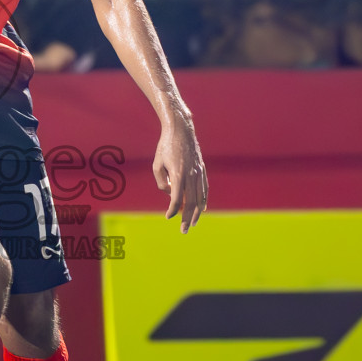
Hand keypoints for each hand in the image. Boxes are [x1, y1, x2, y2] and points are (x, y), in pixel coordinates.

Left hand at [154, 112, 207, 232]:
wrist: (181, 130)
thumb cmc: (165, 147)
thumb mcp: (157, 164)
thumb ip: (161, 182)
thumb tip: (170, 194)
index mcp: (178, 174)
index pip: (176, 199)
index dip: (172, 210)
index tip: (168, 217)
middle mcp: (191, 175)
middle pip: (191, 202)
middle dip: (187, 218)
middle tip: (184, 231)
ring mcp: (199, 172)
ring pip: (200, 197)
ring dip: (197, 213)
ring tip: (193, 223)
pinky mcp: (202, 169)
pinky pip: (204, 188)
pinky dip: (203, 200)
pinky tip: (202, 209)